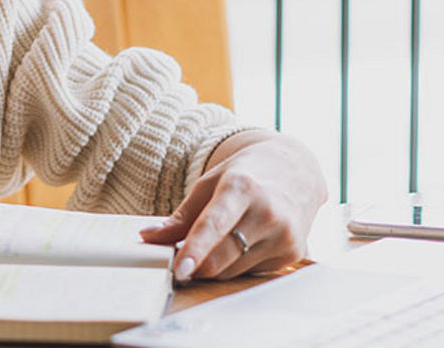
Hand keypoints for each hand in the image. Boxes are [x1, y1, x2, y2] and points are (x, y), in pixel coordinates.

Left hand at [139, 130, 325, 280]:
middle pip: (220, 257)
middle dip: (195, 264)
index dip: (195, 249)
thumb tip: (148, 237)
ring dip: (214, 266)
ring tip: (217, 243)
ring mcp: (284, 235)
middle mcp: (268, 212)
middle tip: (181, 259)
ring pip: (232, 271)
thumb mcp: (209, 184)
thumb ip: (181, 215)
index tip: (180, 268)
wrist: (295, 171)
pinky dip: (236, 265)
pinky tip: (243, 243)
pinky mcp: (293, 254)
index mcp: (242, 187)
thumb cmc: (246, 175)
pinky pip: (249, 273)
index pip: (215, 224)